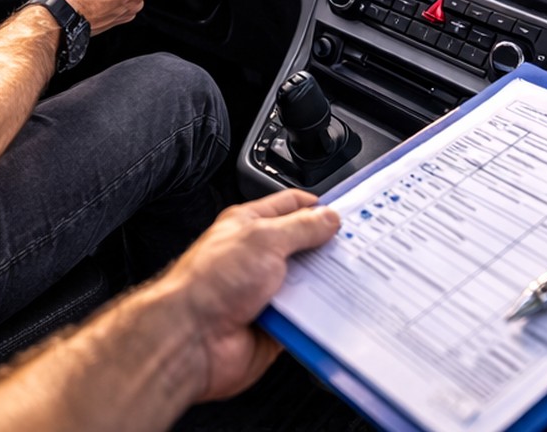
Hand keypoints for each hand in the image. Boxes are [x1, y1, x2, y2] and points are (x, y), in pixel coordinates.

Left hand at [157, 190, 341, 403]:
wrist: (190, 339)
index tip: (349, 215)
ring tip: (347, 283)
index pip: (291, 207)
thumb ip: (300, 227)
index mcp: (250, 227)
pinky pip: (305, 319)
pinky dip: (318, 319)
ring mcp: (265, 293)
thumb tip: (328, 218)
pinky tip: (332, 315)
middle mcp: (257, 258)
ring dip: (324, 287)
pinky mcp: (273, 325)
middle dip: (328, 251)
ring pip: (309, 286)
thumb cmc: (209, 283)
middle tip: (356, 252)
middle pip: (305, 249)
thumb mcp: (263, 240)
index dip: (319, 208)